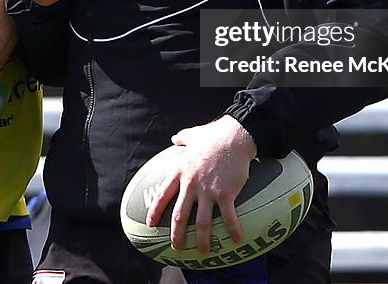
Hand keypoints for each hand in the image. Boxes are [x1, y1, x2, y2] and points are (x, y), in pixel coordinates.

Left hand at [145, 115, 257, 253]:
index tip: (151, 224)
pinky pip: (228, 217)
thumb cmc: (214, 135)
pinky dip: (232, 230)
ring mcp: (208, 190)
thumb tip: (175, 138)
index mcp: (180, 172)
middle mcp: (191, 184)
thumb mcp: (193, 135)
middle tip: (177, 248)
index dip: (155, 211)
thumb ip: (182, 138)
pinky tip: (237, 240)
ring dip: (202, 239)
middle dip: (177, 234)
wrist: (235, 136)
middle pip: (180, 215)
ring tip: (203, 251)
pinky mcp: (226, 193)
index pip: (162, 195)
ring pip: (201, 221)